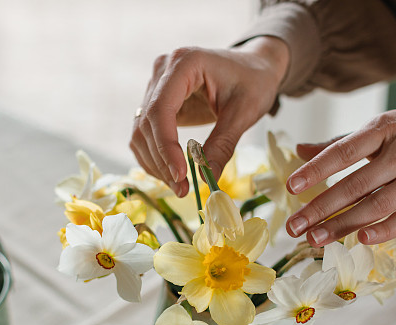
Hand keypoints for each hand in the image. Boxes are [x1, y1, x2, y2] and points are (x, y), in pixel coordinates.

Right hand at [130, 37, 288, 196]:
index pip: (161, 108)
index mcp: (185, 63)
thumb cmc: (253, 82)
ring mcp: (156, 86)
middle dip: (162, 161)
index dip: (166, 145)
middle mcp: (163, 71)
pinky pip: (145, 134)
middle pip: (147, 123)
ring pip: (141, 132)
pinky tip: (172, 174)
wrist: (254, 68)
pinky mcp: (157, 102)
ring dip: (155, 163)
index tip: (180, 175)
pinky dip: (154, 157)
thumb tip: (205, 177)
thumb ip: (223, 144)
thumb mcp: (245, 112)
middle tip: (183, 189)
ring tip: (180, 186)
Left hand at [285, 110, 395, 245]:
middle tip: (293, 227)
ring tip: (314, 240)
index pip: (344, 151)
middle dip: (320, 208)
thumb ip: (343, 141)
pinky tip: (362, 240)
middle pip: (354, 185)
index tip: (291, 186)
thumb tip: (300, 149)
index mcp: (386, 131)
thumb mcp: (387, 126)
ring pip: (375, 206)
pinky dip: (384, 230)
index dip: (316, 169)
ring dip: (343, 226)